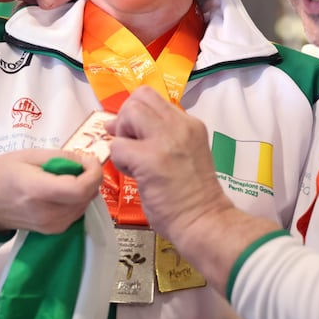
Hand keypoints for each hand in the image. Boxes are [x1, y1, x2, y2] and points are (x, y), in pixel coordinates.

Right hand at [0, 148, 101, 233]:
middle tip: (79, 164)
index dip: (93, 173)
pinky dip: (78, 199)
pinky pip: (77, 212)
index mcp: (37, 190)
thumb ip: (60, 157)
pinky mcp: (53, 231)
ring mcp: (51, 226)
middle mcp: (47, 213)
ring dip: (85, 188)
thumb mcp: (28, 155)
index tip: (89, 160)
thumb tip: (85, 161)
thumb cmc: (1, 174)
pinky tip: (64, 189)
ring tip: (69, 175)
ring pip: (85, 205)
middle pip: (86, 197)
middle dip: (90, 178)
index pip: (79, 189)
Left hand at [106, 88, 278, 292]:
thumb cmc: (191, 195)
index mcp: (190, 123)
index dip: (136, 113)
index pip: (153, 98)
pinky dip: (119, 161)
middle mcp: (181, 125)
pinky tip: (135, 176)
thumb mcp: (183, 153)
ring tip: (133, 159)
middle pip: (140, 97)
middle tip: (131, 145)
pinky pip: (118, 146)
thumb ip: (156, 136)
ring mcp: (166, 140)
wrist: (204, 221)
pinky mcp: (150, 159)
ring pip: (130, 112)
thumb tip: (115, 125)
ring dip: (122, 135)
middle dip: (126, 118)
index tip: (134, 135)